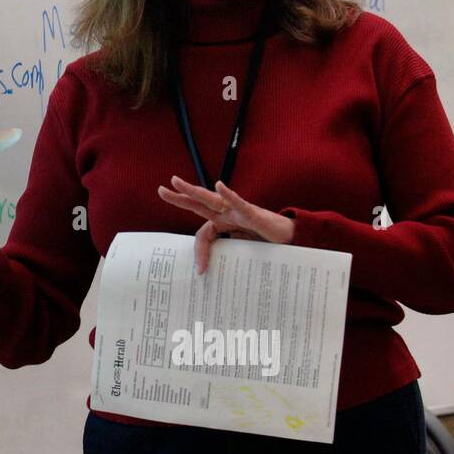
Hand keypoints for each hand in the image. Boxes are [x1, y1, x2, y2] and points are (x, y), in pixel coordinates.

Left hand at [156, 176, 293, 273]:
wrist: (291, 241)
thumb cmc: (266, 243)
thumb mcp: (240, 252)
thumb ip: (225, 255)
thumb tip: (208, 271)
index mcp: (224, 224)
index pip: (203, 234)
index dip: (200, 252)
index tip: (200, 271)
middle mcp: (228, 215)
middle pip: (199, 204)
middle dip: (180, 197)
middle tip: (161, 190)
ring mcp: (239, 212)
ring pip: (212, 199)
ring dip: (194, 191)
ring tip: (177, 182)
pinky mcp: (253, 213)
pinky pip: (239, 203)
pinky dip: (229, 194)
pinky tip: (219, 185)